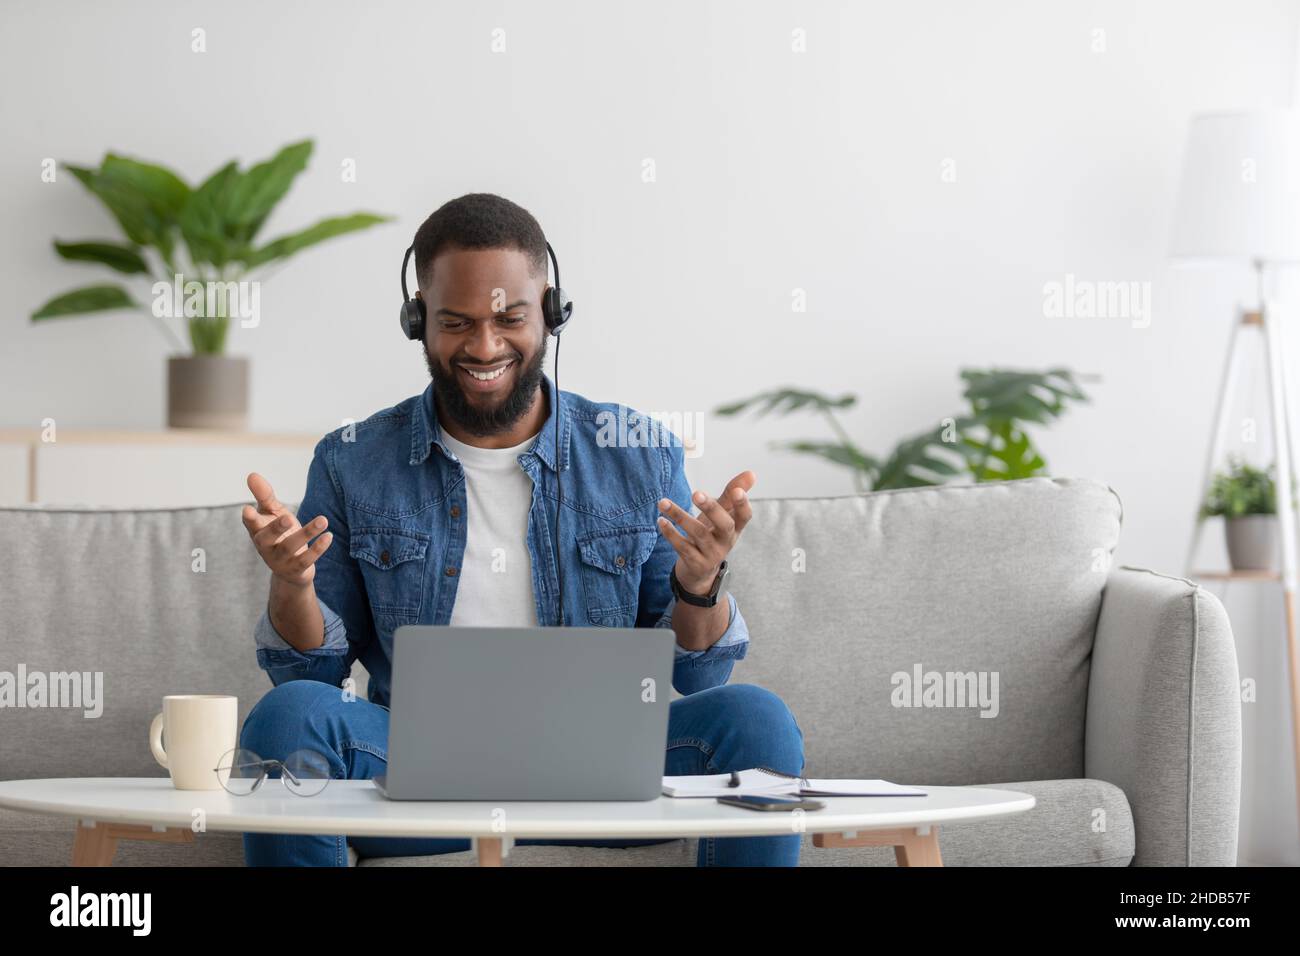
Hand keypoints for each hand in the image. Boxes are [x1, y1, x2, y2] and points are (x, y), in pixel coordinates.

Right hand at [241, 472, 332, 587]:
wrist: (290, 570)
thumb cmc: (279, 534)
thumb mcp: (273, 513)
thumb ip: (264, 496)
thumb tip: (252, 474)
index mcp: (258, 531)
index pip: (251, 524)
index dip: (250, 518)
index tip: (247, 509)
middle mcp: (266, 547)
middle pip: (267, 538)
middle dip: (276, 528)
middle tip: (288, 518)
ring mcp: (280, 560)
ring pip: (290, 547)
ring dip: (307, 533)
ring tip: (323, 520)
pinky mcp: (296, 569)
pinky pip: (306, 560)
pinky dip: (318, 549)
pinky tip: (329, 536)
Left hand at [656, 470, 755, 592]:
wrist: (700, 572)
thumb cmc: (712, 536)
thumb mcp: (722, 516)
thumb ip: (731, 495)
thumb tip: (751, 473)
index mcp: (735, 528)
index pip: (745, 516)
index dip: (742, 504)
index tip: (736, 491)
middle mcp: (726, 541)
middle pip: (724, 525)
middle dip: (711, 509)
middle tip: (696, 494)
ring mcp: (712, 554)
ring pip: (698, 534)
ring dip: (680, 516)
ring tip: (663, 503)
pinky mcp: (696, 564)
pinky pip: (683, 548)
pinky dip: (671, 534)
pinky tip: (661, 521)